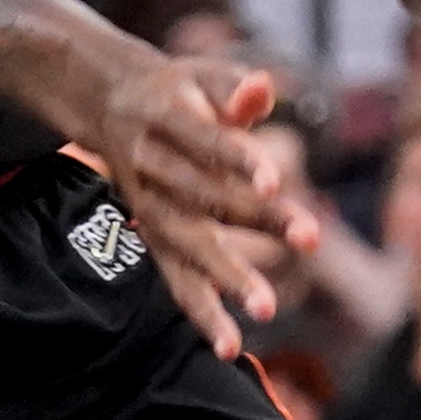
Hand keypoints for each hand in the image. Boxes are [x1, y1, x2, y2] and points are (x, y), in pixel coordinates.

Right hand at [88, 56, 314, 359]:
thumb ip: (236, 85)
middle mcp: (152, 166)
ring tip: (266, 310)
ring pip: (187, 245)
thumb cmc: (178, 89)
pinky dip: (199, 311)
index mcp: (167, 118)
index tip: (276, 182)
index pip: (206, 142)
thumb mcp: (203, 73)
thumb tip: (263, 90)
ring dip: (226, 279)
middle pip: (206, 197)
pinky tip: (229, 346)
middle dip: (258, 220)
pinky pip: (173, 277)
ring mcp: (148, 206)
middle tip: (311, 239)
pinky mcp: (151, 236)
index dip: (239, 161)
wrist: (109, 105)